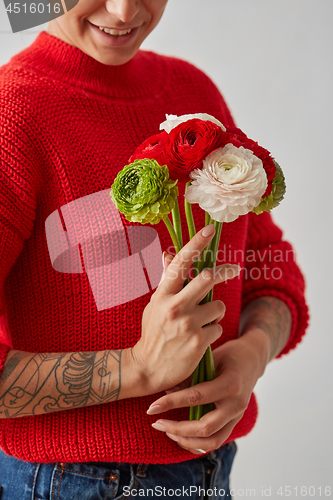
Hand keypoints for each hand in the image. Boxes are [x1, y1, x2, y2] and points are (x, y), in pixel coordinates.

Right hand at [131, 223, 240, 395]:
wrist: (147, 368)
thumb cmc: (152, 333)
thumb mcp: (155, 304)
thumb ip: (166, 281)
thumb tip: (168, 253)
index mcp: (163, 294)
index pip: (180, 263)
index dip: (196, 243)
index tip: (210, 228)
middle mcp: (175, 306)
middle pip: (207, 278)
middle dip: (225, 271)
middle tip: (235, 268)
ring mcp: (187, 324)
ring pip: (218, 306)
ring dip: (216, 312)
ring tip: (203, 322)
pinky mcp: (199, 342)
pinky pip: (219, 327)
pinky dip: (213, 331)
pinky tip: (200, 339)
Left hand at [145, 328, 269, 454]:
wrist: (253, 359)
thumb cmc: (229, 354)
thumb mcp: (210, 358)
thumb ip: (191, 375)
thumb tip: (166, 390)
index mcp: (230, 384)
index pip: (196, 397)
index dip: (172, 403)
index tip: (152, 407)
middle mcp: (236, 404)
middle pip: (205, 427)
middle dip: (177, 428)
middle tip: (156, 423)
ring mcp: (237, 416)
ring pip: (212, 441)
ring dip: (186, 440)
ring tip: (167, 431)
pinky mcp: (234, 422)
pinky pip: (216, 440)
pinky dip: (198, 444)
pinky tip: (181, 438)